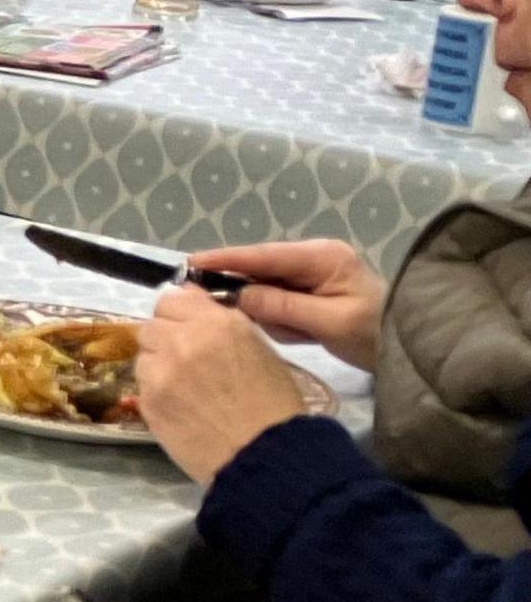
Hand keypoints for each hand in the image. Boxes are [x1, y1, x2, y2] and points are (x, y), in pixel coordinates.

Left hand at [138, 287, 322, 486]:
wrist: (263, 453)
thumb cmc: (273, 403)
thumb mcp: (258, 349)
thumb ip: (220, 323)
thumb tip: (191, 302)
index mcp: (217, 323)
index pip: (172, 299)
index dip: (178, 314)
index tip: (186, 326)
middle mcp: (183, 340)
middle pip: (152, 325)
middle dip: (165, 339)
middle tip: (185, 361)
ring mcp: (160, 371)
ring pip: (143, 356)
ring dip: (157, 365)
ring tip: (184, 387)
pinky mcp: (147, 401)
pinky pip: (142, 385)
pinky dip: (155, 391)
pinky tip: (179, 406)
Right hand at [186, 237, 386, 369]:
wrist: (411, 346)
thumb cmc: (374, 332)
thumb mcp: (328, 322)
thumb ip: (281, 306)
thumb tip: (237, 296)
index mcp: (322, 257)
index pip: (264, 255)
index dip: (226, 259)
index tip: (190, 263)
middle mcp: (315, 258)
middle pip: (261, 268)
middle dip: (245, 290)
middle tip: (217, 306)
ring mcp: (314, 274)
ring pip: (266, 287)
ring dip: (269, 311)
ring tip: (293, 331)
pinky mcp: (312, 292)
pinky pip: (279, 301)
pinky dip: (278, 317)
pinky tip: (295, 331)